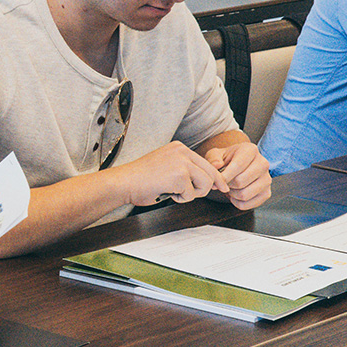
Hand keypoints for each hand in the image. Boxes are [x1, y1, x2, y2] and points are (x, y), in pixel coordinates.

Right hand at [107, 141, 229, 206]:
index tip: (221, 186)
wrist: (124, 182)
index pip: (207, 163)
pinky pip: (191, 194)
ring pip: (205, 184)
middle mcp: (182, 152)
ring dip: (191, 193)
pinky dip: (180, 198)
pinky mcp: (179, 176)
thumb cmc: (141, 179)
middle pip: (210, 174)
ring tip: (173, 191)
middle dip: (202, 188)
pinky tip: (166, 192)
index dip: (216, 178)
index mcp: (179, 148)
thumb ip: (185, 169)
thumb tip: (206, 180)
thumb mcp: (166, 166)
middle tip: (187, 193)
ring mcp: (181, 163)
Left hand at [204, 142, 271, 209]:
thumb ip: (213, 158)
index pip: (237, 166)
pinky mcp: (267, 193)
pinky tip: (235, 194)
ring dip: (232, 194)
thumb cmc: (226, 159)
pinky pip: (248, 205)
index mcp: (250, 150)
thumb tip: (216, 166)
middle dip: (227, 185)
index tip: (215, 181)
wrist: (238, 165)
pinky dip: (237, 202)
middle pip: (240, 182)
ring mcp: (267, 179)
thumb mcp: (216, 154)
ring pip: (244, 195)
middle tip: (223, 182)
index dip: (223, 177)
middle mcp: (263, 163)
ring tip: (229, 187)